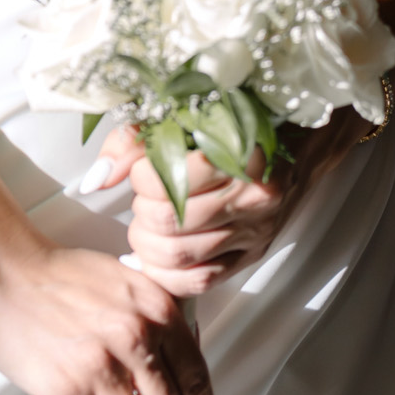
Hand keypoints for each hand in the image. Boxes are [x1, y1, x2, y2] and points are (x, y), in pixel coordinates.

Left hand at [84, 112, 364, 297]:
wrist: (299, 136)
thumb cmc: (235, 118)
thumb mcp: (183, 112)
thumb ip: (133, 142)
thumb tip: (95, 180)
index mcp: (239, 155)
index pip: (167, 181)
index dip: (140, 177)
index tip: (142, 169)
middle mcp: (252, 198)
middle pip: (169, 224)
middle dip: (141, 214)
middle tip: (142, 199)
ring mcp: (254, 231)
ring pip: (181, 257)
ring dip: (148, 244)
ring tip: (146, 224)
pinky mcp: (252, 255)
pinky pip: (202, 281)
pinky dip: (168, 276)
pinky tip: (151, 259)